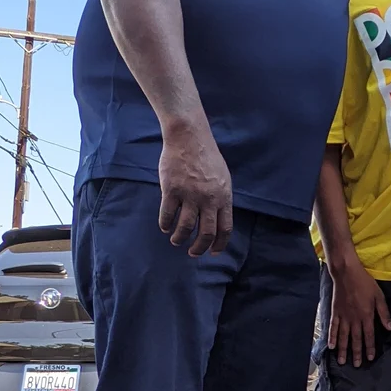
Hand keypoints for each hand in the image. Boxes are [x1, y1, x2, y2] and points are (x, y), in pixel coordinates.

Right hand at [158, 120, 232, 256]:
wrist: (189, 137)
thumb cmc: (206, 157)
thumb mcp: (223, 178)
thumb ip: (221, 198)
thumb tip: (218, 218)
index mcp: (223, 197)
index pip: (225, 228)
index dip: (219, 244)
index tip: (213, 252)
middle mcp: (208, 199)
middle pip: (206, 233)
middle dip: (199, 248)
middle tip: (193, 253)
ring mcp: (190, 195)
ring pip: (186, 227)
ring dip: (180, 238)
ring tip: (176, 240)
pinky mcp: (171, 190)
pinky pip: (167, 215)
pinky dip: (166, 225)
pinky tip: (165, 227)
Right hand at [329, 256, 390, 365]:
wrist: (347, 273)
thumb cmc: (365, 283)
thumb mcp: (379, 296)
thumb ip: (384, 313)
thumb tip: (390, 328)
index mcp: (366, 315)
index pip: (369, 335)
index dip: (370, 347)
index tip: (370, 358)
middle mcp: (354, 319)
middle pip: (356, 339)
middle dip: (356, 353)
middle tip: (356, 365)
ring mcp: (343, 316)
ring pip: (343, 337)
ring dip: (343, 350)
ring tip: (342, 361)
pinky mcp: (335, 312)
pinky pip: (333, 327)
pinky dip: (332, 337)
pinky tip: (331, 346)